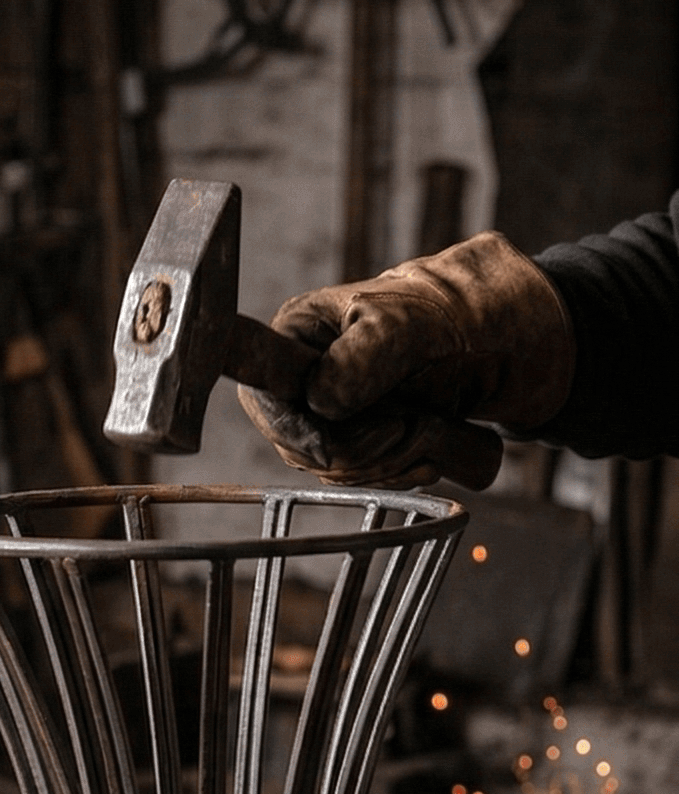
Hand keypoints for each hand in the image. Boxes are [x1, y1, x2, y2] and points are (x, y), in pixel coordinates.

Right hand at [238, 232, 573, 488]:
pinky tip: (432, 453)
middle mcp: (311, 371)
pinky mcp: (371, 435)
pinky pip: (366, 477)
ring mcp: (341, 407)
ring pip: (336, 468)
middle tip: (408, 428)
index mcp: (304, 331)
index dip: (296, 431)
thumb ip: (361, 360)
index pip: (263, 396)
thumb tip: (319, 402)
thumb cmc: (473, 316)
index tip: (333, 447)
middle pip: (301, 444)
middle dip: (361, 450)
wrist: (531, 341)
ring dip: (391, 462)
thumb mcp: (413, 329)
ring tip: (432, 431)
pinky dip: (402, 472)